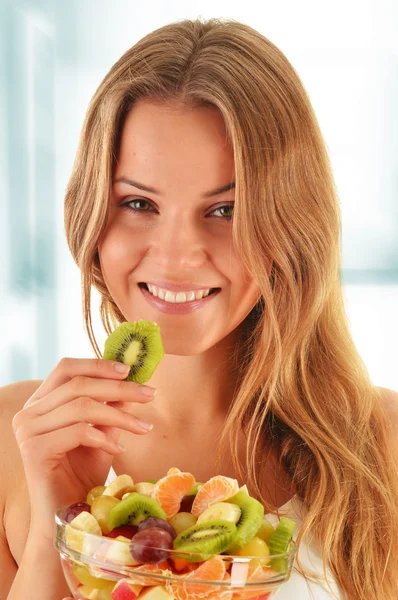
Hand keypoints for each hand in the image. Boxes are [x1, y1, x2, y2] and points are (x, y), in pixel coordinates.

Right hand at [12, 357, 155, 537]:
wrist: (69, 518)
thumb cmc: (83, 475)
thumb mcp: (102, 433)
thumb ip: (111, 407)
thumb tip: (133, 380)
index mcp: (40, 403)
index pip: (66, 368)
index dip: (98, 364)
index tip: (130, 369)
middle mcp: (28, 413)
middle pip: (78, 385)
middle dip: (120, 388)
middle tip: (150, 394)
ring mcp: (28, 431)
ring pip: (82, 407)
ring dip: (120, 414)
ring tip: (144, 426)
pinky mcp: (35, 451)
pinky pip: (78, 432)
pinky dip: (105, 438)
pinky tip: (120, 448)